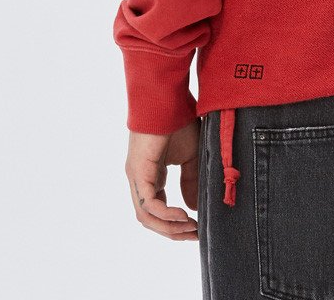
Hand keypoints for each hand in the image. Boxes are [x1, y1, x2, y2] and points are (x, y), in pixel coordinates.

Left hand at [125, 119, 200, 239]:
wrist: (169, 98)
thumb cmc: (179, 121)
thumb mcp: (191, 156)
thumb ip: (191, 180)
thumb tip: (193, 208)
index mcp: (151, 176)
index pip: (158, 210)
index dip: (176, 223)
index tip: (197, 228)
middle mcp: (140, 179)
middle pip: (151, 219)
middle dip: (173, 231)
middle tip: (195, 235)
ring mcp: (137, 177)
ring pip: (147, 216)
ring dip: (169, 228)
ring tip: (191, 228)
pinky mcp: (138, 172)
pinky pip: (148, 204)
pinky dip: (165, 215)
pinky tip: (183, 215)